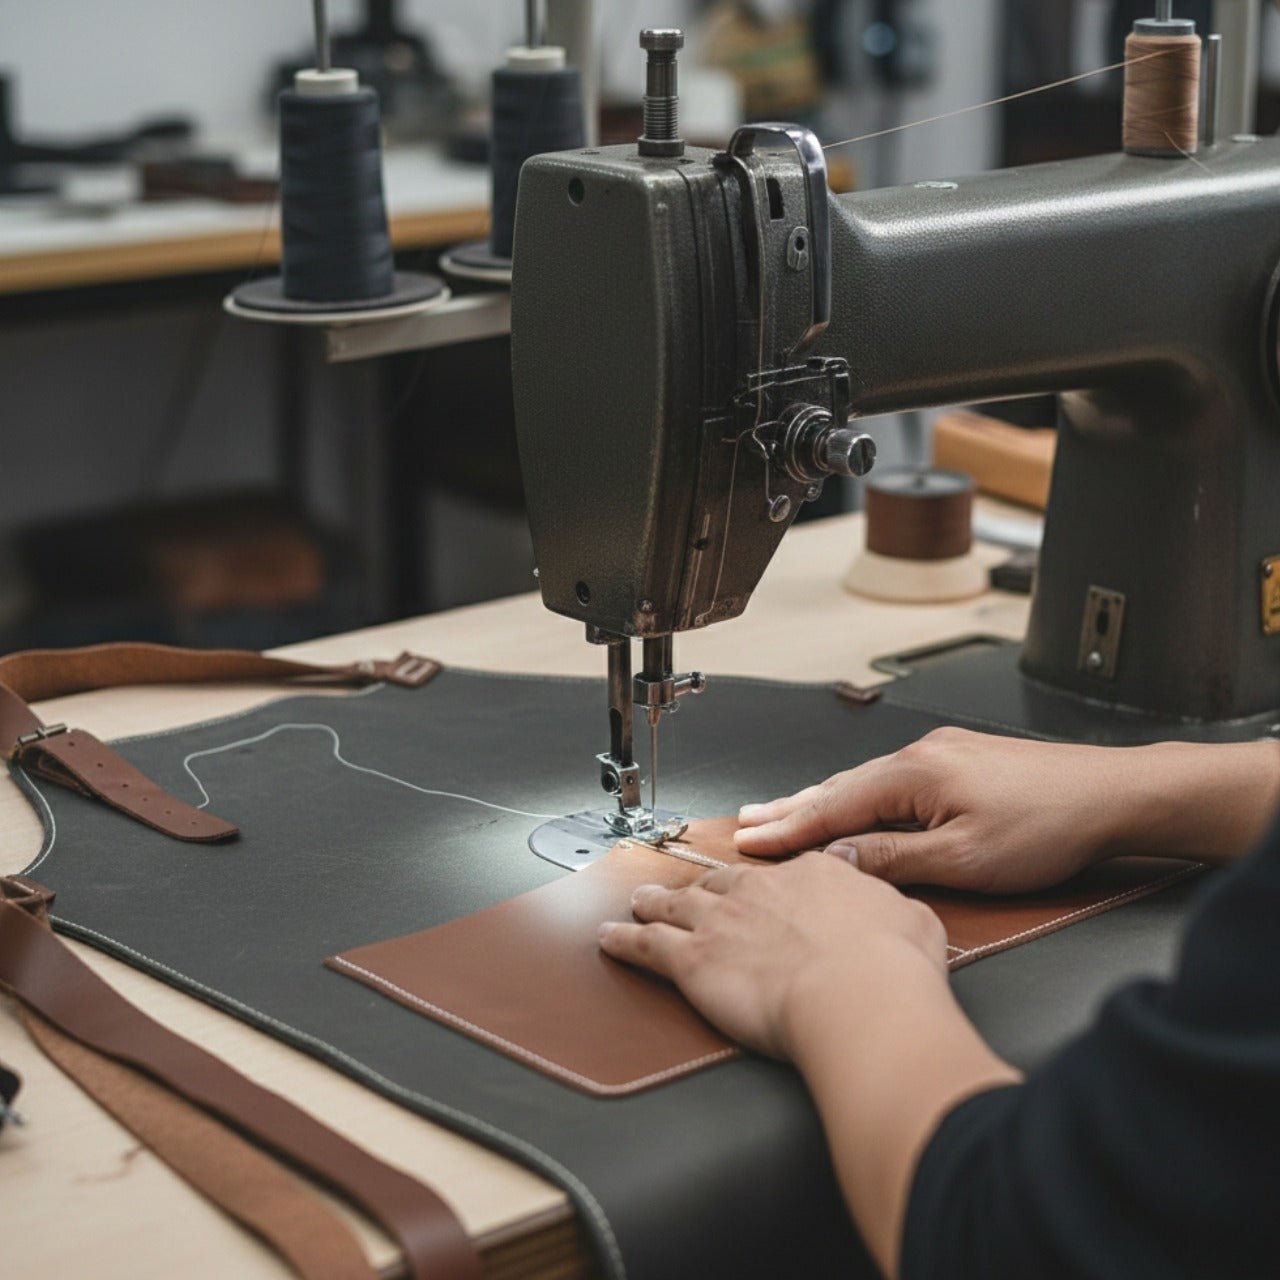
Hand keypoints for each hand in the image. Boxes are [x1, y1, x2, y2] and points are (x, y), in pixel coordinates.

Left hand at [598, 851, 946, 1059]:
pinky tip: (609, 938)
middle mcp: (761, 889)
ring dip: (654, 902)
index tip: (764, 893)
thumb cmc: (890, 968)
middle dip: (703, 888)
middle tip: (691, 893)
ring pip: (676, 904)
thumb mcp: (911, 918)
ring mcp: (721, 920)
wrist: (858, 997)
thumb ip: (888, 902)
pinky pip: (645, 945)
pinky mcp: (692, 959)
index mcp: (813, 874)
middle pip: (721, 883)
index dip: (769, 886)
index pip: (781, 873)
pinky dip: (623, 940)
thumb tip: (887, 898)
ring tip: (640, 901)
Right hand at [734, 729, 1279, 892]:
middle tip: (745, 823)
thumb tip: (837, 859)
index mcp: (914, 775)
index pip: (832, 805)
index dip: (787, 827)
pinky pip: (889, 778)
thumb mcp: (964, 860)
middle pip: (838, 785)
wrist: (1114, 795)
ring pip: (863, 780)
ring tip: (781, 813)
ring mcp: (940, 753)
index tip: (748, 841)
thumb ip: (892, 859)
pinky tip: (848, 805)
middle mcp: (920, 754)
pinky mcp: (958, 760)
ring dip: (820, 800)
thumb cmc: (1050, 827)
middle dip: (789, 807)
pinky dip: (857, 795)